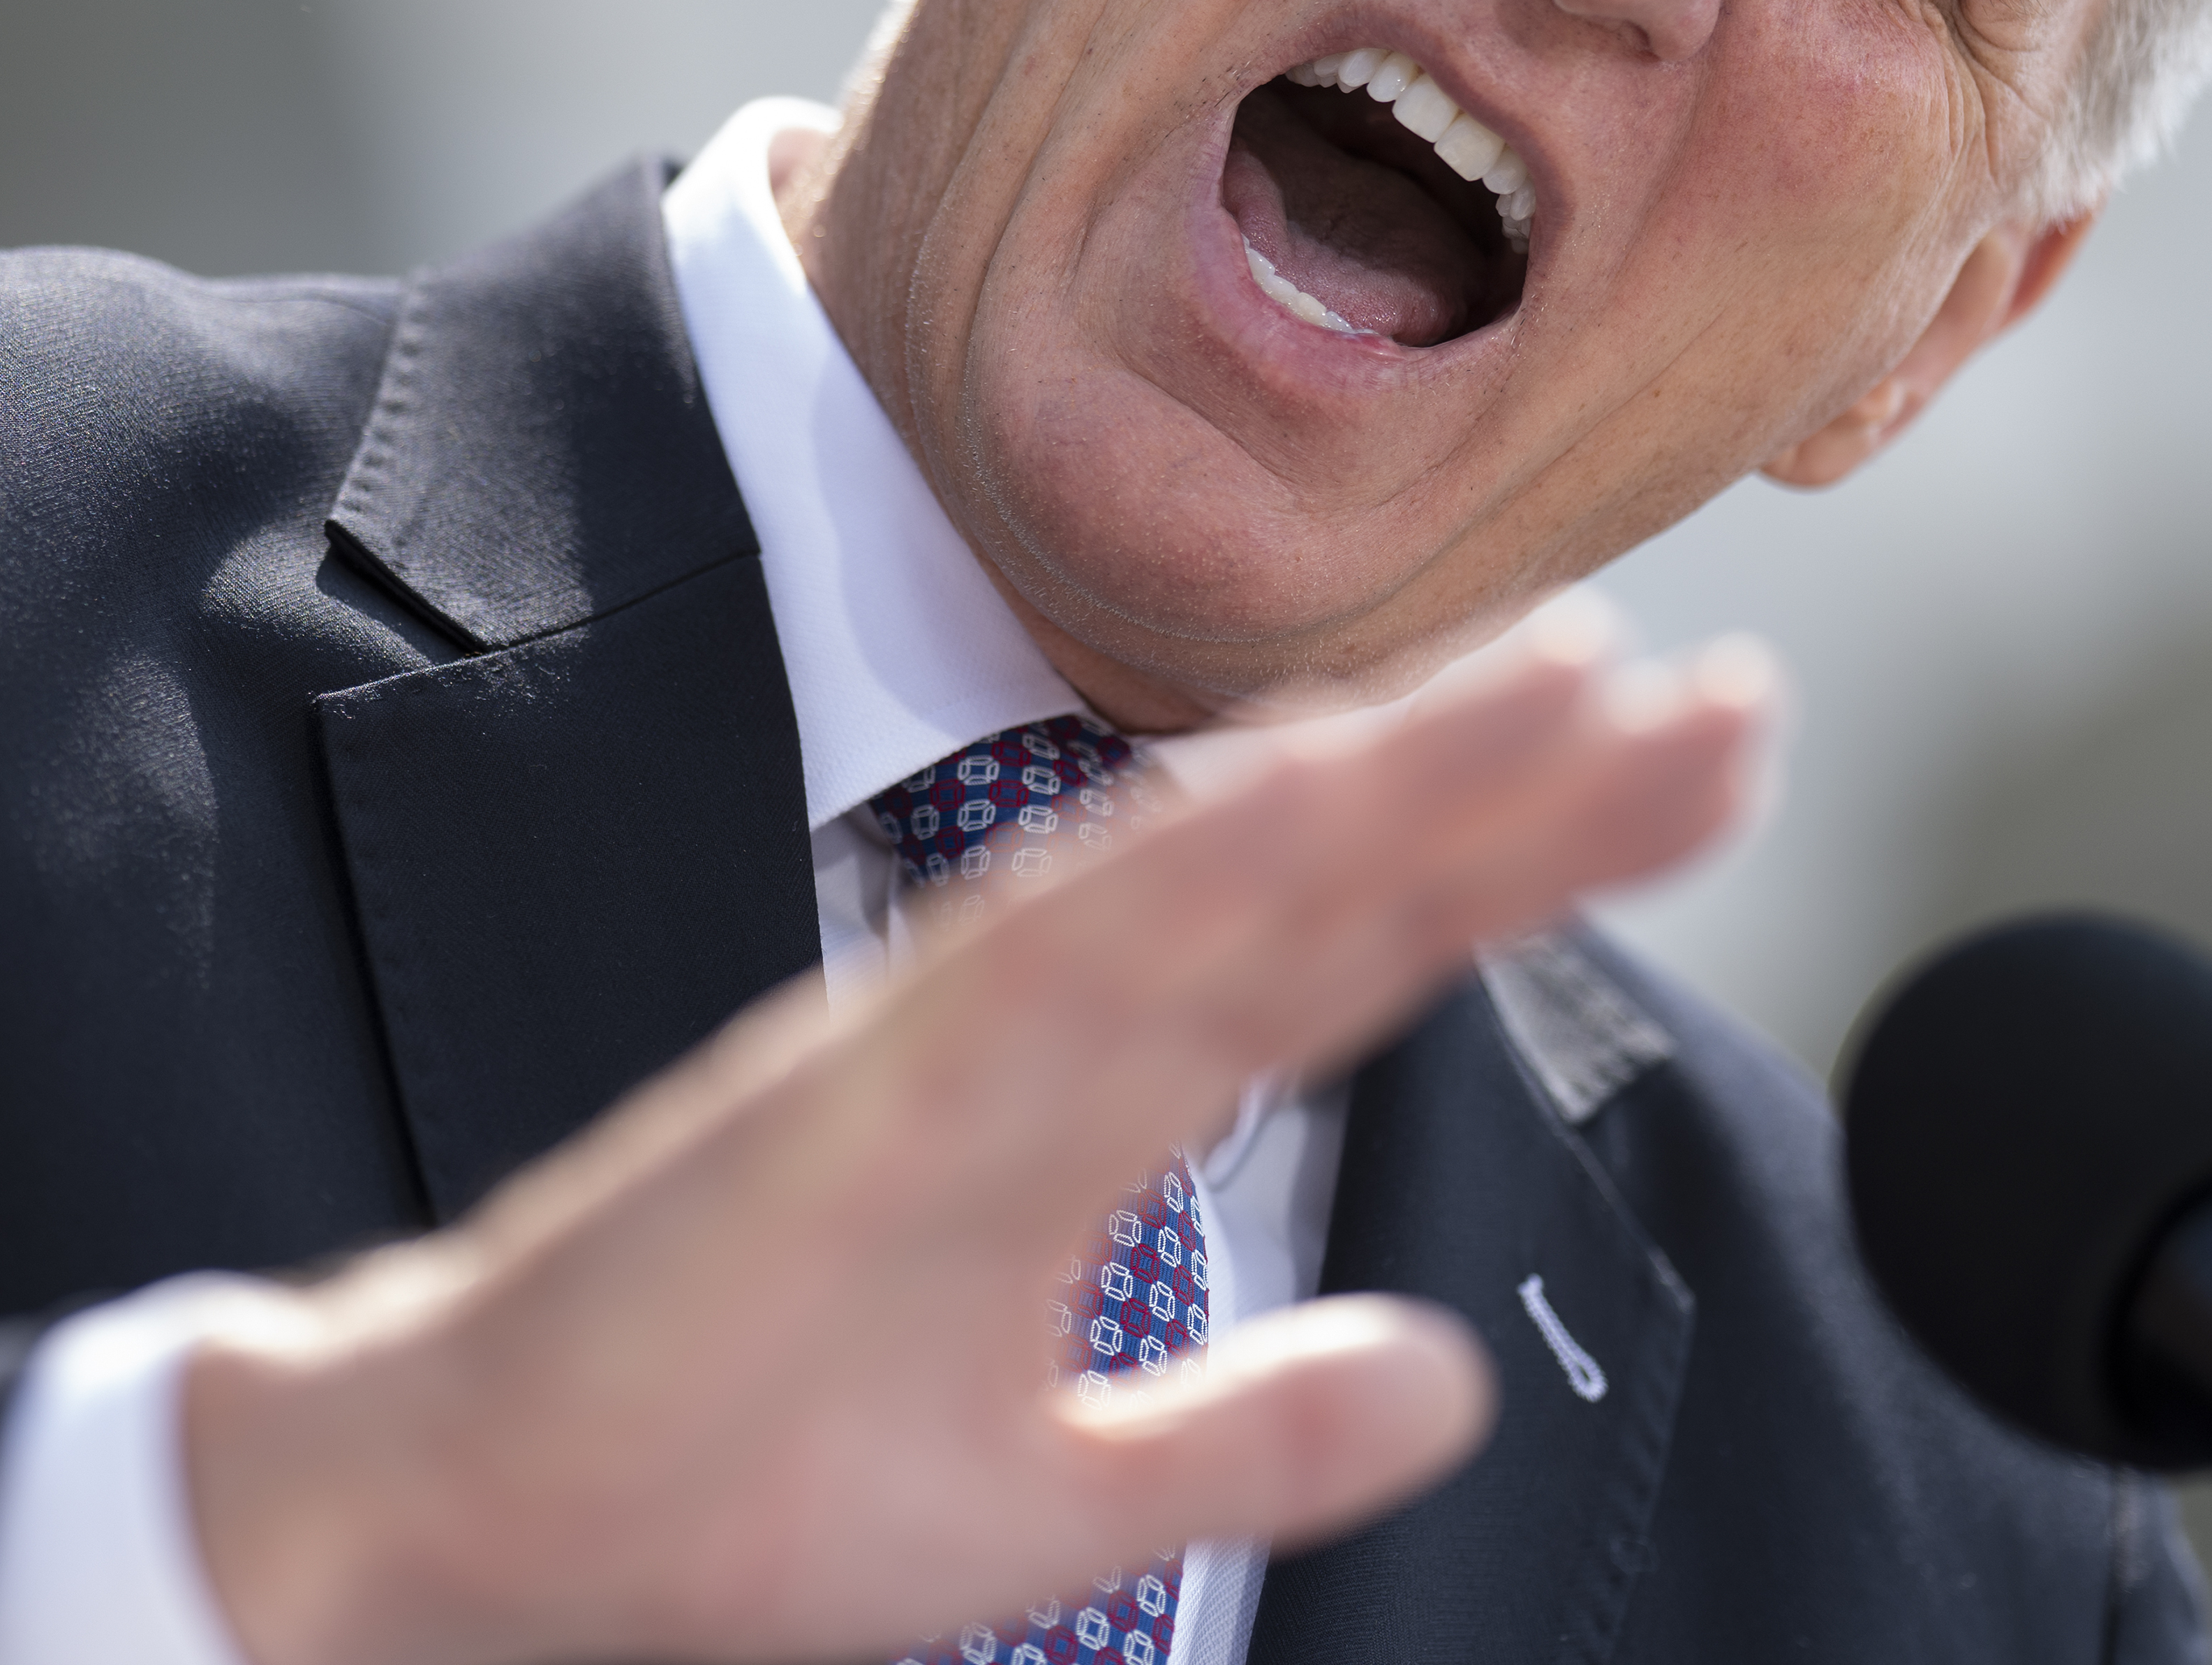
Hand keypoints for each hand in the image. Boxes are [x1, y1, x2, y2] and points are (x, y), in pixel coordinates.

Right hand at [181, 595, 1772, 1664]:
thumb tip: (1454, 1375)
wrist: (479, 1522)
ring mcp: (944, 1057)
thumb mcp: (1051, 1507)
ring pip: (1201, 881)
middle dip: (1528, 791)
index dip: (1528, 861)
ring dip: (1387, 780)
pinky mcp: (842, 1104)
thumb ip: (1251, 1431)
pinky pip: (1032, 965)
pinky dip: (1169, 867)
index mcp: (1092, 1116)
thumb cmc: (725, 1487)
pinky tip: (1306, 790)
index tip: (1695, 777)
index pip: (1355, 956)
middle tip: (1732, 704)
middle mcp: (1041, 1045)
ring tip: (1569, 690)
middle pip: (1321, 886)